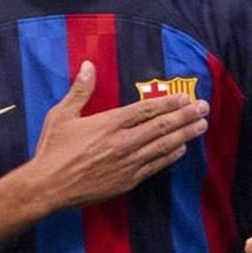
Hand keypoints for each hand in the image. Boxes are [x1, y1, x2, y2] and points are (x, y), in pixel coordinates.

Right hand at [28, 60, 208, 208]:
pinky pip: (155, 166)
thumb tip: (89, 65)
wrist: (48, 187)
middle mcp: (123, 142)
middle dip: (185, 116)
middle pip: (161, 126)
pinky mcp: (127, 181)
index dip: (168, 103)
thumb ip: (80, 90)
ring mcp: (127, 163)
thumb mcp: (61, 114)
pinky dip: (170, 157)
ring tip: (201, 127)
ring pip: (163, 146)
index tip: (184, 97)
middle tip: (203, 108)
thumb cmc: (52, 149)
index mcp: (109, 123)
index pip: (145, 110)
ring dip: (184, 135)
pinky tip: (181, 150)